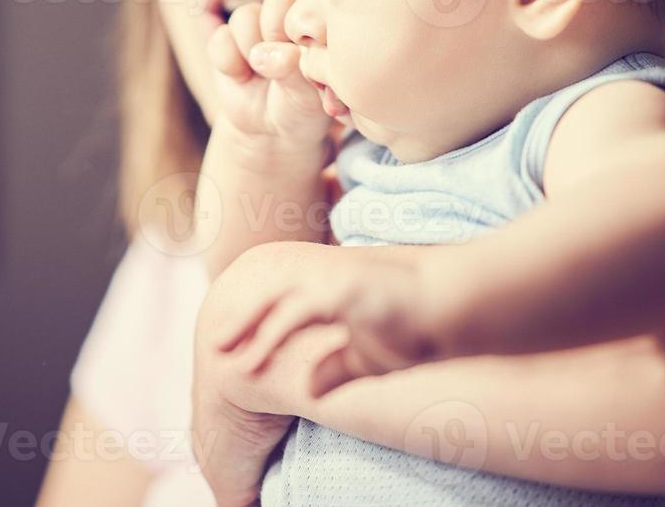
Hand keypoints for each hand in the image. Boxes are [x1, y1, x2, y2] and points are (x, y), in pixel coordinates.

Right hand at [209, 0, 330, 152]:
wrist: (269, 130)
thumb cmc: (300, 107)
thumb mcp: (307, 95)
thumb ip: (294, 70)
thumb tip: (276, 53)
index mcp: (312, 24)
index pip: (310, 1)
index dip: (302, 30)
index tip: (302, 60)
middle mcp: (284, 17)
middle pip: (275, 1)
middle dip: (276, 35)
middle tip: (279, 66)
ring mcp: (253, 26)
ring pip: (245, 16)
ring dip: (250, 49)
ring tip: (259, 74)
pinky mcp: (226, 41)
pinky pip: (220, 38)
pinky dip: (228, 62)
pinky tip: (240, 77)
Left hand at [214, 249, 436, 396]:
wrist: (449, 306)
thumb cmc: (411, 328)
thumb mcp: (364, 357)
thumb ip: (335, 368)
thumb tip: (310, 390)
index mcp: (325, 286)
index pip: (278, 296)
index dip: (252, 318)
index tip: (229, 343)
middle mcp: (323, 275)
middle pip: (267, 289)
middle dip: (239, 317)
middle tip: (215, 345)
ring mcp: (332, 277)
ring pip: (273, 296)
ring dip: (246, 324)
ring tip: (224, 351)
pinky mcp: (343, 288)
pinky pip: (296, 310)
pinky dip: (271, 333)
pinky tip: (256, 357)